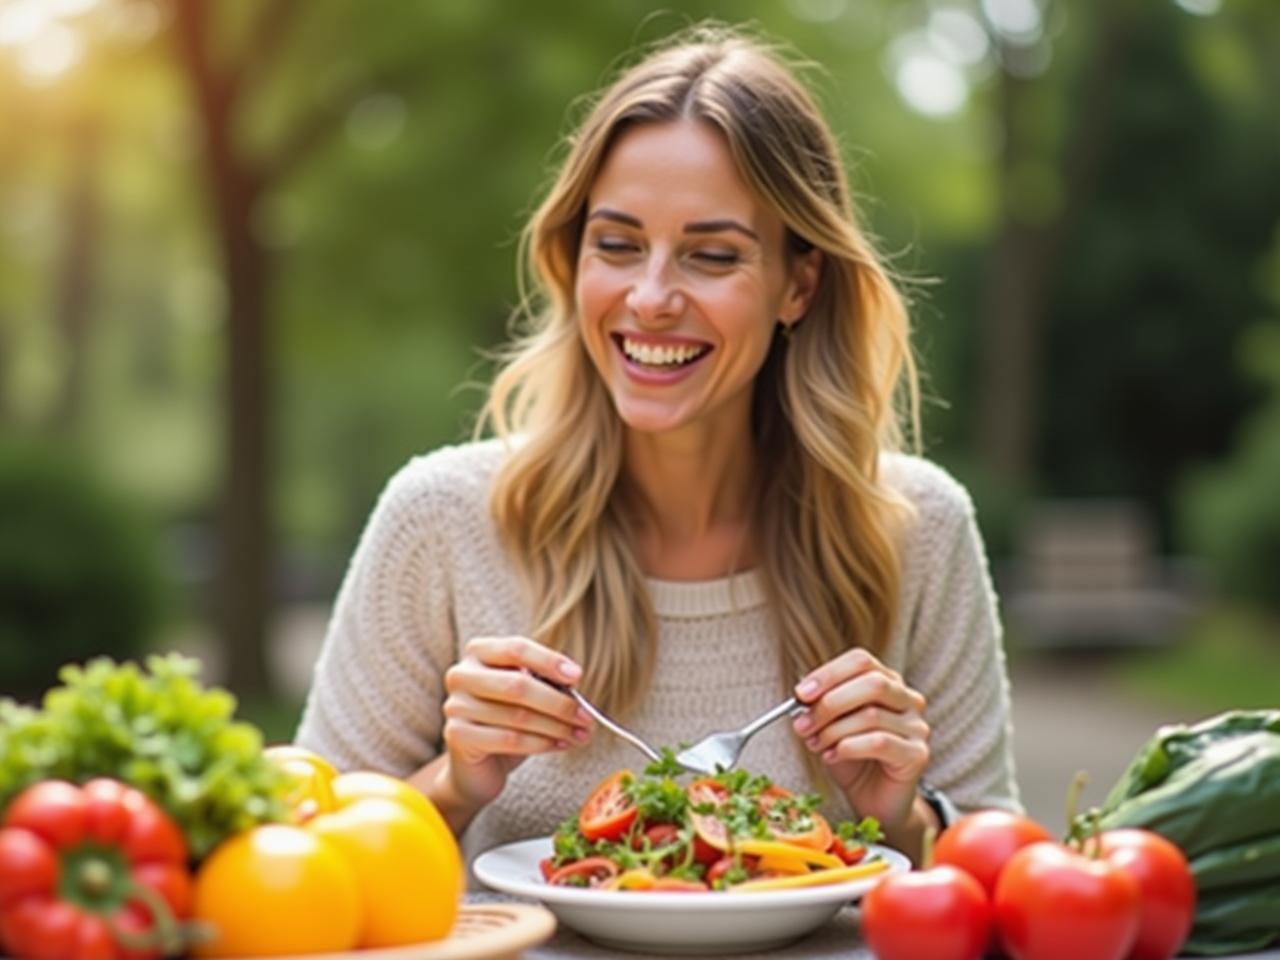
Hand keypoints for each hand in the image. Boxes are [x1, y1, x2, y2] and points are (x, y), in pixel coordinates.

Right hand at [440, 636, 591, 809]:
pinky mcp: (457, 735)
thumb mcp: (526, 693)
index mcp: (479, 652)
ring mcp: (456, 705)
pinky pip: (509, 740)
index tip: (577, 676)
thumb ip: (545, 681)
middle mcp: (462, 674)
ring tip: (580, 734)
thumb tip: (573, 681)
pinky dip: (541, 743)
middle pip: (518, 684)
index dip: (549, 661)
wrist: (477, 762)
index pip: (517, 648)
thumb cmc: (506, 718)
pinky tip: (560, 745)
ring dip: (556, 727)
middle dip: (558, 702)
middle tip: (585, 716)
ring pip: (517, 716)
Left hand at [792, 648, 929, 833]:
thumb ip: (820, 706)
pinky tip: (832, 756)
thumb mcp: (830, 725)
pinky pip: (880, 742)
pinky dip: (848, 748)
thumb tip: (802, 696)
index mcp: (887, 681)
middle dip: (830, 703)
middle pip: (872, 683)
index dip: (829, 674)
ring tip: (814, 744)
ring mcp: (917, 726)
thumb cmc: (851, 756)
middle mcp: (908, 699)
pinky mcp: (918, 754)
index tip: (801, 693)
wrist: (872, 798)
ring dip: (833, 730)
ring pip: (872, 715)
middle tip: (803, 724)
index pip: (861, 661)